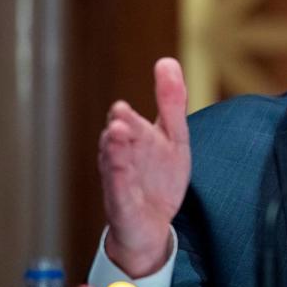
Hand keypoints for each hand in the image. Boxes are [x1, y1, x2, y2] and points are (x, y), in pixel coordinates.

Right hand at [98, 58, 190, 277]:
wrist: (151, 225)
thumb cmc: (158, 177)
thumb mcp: (173, 137)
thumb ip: (171, 102)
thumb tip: (167, 60)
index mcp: (134, 139)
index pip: (131, 122)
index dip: (130, 115)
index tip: (124, 108)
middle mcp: (121, 157)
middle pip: (121, 140)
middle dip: (121, 127)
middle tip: (121, 114)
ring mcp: (119, 181)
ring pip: (114, 163)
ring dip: (115, 150)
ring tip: (116, 133)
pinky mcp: (122, 205)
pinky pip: (119, 192)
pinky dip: (119, 180)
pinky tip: (120, 171)